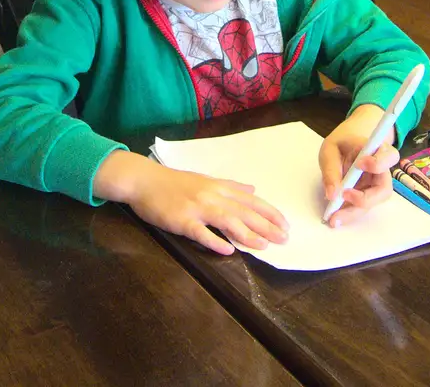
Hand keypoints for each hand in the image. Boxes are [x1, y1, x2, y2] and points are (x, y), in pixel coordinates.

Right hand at [118, 158, 288, 254]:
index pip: (250, 201)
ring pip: (227, 220)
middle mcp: (211, 195)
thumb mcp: (205, 179)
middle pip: (243, 212)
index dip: (269, 212)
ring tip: (264, 246)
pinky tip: (228, 250)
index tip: (285, 224)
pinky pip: (200, 232)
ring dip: (247, 234)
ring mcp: (196, 207)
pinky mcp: (181, 220)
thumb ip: (230, 186)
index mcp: (218, 186)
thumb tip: (252, 189)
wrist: (144, 180)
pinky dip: (215, 240)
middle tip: (284, 239)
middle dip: (266, 226)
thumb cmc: (173, 182)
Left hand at [319, 105, 397, 228]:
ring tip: (334, 218)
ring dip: (354, 212)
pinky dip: (348, 214)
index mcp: (378, 151)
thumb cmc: (340, 146)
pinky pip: (361, 208)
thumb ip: (331, 169)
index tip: (359, 164)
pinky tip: (335, 217)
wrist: (344, 151)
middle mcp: (381, 172)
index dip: (378, 163)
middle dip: (364, 199)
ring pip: (372, 203)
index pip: (389, 156)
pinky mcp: (366, 197)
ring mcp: (375, 186)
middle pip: (384, 189)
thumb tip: (333, 195)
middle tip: (343, 197)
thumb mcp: (330, 150)